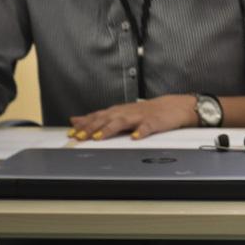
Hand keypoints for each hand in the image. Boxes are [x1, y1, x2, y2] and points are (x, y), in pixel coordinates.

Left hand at [68, 95, 196, 140]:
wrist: (173, 107)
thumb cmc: (146, 112)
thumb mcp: (120, 112)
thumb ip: (98, 117)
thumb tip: (75, 120)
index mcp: (118, 111)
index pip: (98, 116)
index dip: (84, 125)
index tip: (71, 133)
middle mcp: (127, 112)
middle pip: (106, 118)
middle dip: (92, 127)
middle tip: (79, 137)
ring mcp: (141, 116)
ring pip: (123, 121)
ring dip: (110, 128)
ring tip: (99, 137)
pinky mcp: (155, 122)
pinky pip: (147, 127)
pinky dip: (141, 131)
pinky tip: (135, 137)